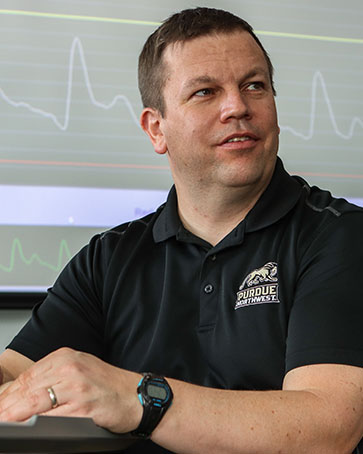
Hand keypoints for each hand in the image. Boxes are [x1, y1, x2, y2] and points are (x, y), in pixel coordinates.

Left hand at [0, 347, 141, 433]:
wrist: (136, 395)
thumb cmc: (108, 386)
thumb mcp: (78, 371)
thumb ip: (52, 377)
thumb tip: (22, 394)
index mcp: (66, 356)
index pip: (27, 375)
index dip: (8, 395)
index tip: (1, 406)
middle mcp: (70, 367)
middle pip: (27, 387)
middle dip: (7, 406)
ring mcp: (76, 386)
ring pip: (35, 402)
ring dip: (15, 416)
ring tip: (5, 423)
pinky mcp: (83, 406)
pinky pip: (52, 417)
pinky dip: (35, 424)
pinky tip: (27, 427)